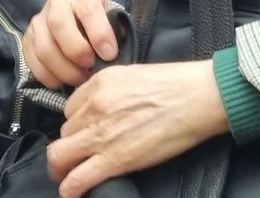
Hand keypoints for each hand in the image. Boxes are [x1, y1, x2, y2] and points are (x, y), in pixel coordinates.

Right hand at [23, 0, 120, 88]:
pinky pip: (32, 61)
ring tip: (80, 80)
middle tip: (90, 68)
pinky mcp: (27, 40)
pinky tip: (63, 83)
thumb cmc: (102, 26)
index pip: (88, 9)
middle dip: (76, 50)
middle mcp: (57, 3)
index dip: (99, 33)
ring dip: (63, 69)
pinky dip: (48, 76)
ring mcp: (38, 21)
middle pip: (58, 24)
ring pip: (44, 46)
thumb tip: (112, 58)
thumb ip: (116, 34)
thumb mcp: (114, 22)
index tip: (110, 54)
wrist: (82, 24)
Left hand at [47, 61, 228, 197]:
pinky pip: (77, 179)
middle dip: (70, 146)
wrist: (199, 97)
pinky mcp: (114, 159)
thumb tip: (108, 105)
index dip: (76, 123)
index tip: (83, 132)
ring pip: (59, 156)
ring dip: (63, 168)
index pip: (70, 108)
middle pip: (64, 133)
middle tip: (76, 156)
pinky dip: (69, 189)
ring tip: (69, 176)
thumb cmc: (179, 84)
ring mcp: (101, 134)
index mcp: (100, 83)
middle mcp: (94, 106)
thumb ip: (113, 89)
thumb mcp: (135, 74)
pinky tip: (71, 193)